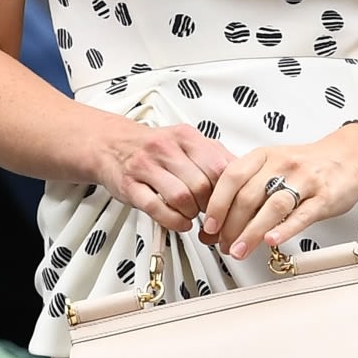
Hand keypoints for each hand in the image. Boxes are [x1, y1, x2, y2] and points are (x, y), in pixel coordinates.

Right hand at [96, 117, 234, 233]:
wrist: (110, 144)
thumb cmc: (153, 148)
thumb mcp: (186, 142)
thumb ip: (215, 156)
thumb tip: (246, 175)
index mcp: (185, 136)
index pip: (219, 167)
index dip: (229, 192)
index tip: (230, 203)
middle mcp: (165, 148)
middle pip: (202, 185)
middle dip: (210, 206)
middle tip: (210, 212)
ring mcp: (145, 166)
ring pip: (181, 197)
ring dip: (191, 214)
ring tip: (191, 215)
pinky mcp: (129, 185)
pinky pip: (156, 208)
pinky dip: (173, 221)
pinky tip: (179, 222)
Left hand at [200, 125, 357, 258]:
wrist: (349, 156)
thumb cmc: (307, 164)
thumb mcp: (273, 163)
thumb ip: (249, 184)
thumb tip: (220, 215)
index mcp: (263, 156)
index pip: (232, 177)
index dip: (217, 203)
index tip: (208, 225)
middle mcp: (281, 165)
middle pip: (248, 196)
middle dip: (230, 226)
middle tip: (223, 245)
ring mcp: (304, 180)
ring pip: (272, 207)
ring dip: (251, 232)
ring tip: (239, 250)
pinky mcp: (324, 197)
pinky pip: (302, 215)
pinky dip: (284, 229)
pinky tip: (271, 241)